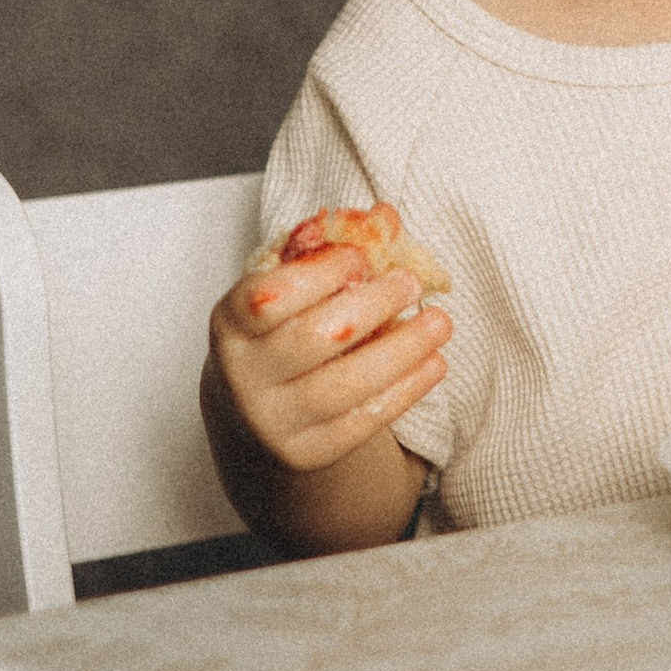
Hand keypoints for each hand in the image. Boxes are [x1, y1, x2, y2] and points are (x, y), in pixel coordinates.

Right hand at [206, 237, 448, 474]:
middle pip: (314, 339)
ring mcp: (271, 421)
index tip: (362, 257)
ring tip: (439, 323)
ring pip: (344, 386)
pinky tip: (434, 364)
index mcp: (230, 323)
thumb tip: (386, 217)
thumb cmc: (279, 333)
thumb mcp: (290, 288)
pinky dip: (406, 390)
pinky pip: (361, 423)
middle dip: (371, 306)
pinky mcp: (306, 453)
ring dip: (402, 350)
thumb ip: (329, 251)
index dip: (320, 273)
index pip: (270, 296)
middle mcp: (242, 376)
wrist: (255, 411)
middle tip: (410, 283)